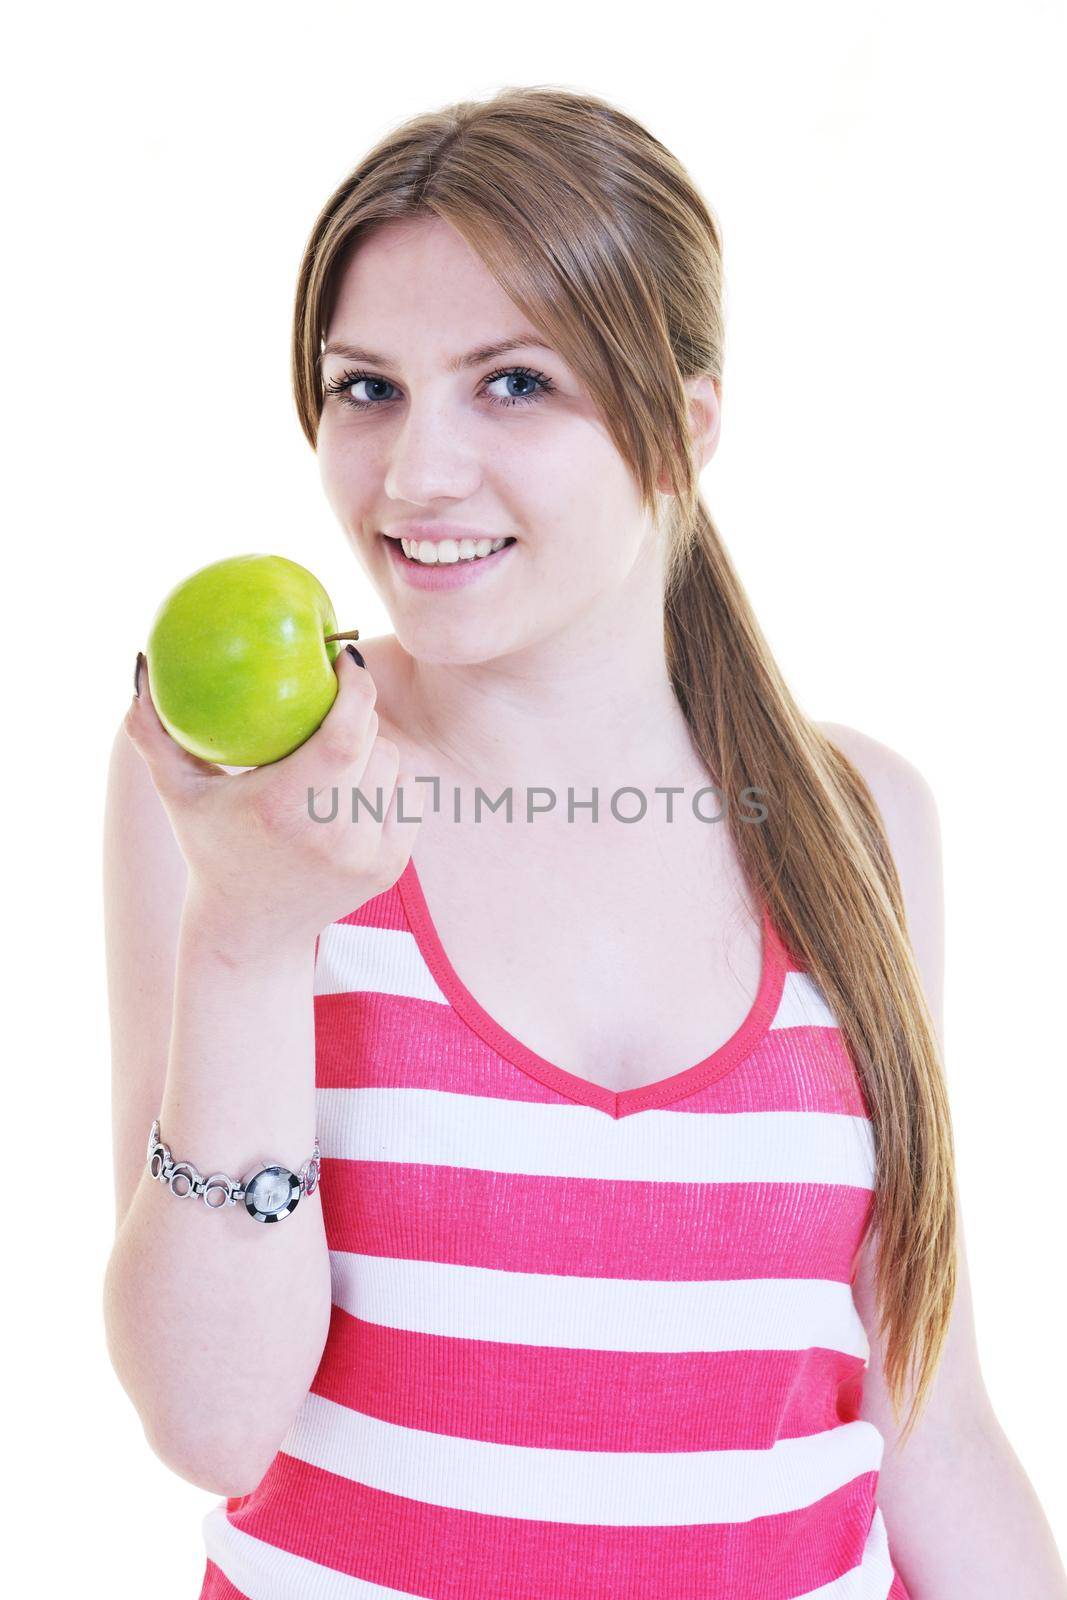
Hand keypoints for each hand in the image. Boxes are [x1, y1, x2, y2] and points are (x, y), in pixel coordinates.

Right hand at [124, 647, 424, 942]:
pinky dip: (387, 782)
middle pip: (373, 741)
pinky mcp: (391, 867)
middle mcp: (332, 834)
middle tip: (328, 710)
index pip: (345, 734)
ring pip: (395, 764)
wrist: (251, 933)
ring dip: (372, 749)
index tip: (344, 662)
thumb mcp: (178, 794)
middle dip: (356, 716)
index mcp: (284, 808)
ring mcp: (367, 854)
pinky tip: (354, 788)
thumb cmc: (211, 849)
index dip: (356, 691)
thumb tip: (140, 670)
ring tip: (335, 756)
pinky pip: (409, 794)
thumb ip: (154, 735)